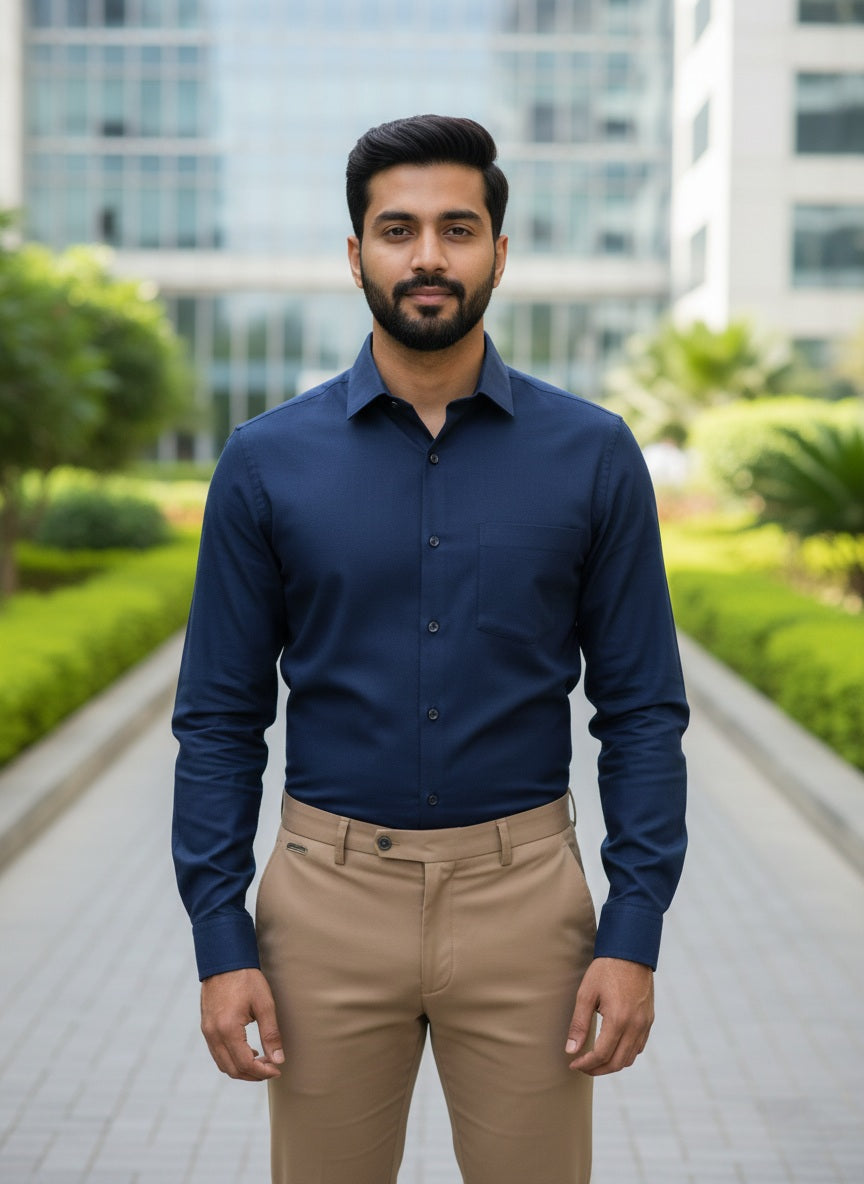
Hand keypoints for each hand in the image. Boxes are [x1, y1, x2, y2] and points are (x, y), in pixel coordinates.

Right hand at [200, 967, 284, 1081]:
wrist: (224, 960)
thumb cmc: (246, 978)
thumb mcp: (264, 1004)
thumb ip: (271, 1034)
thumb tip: (278, 1060)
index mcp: (228, 1029)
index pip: (245, 1064)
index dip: (263, 1072)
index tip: (277, 1070)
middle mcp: (213, 1034)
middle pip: (232, 1069)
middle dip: (253, 1075)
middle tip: (271, 1068)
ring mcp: (207, 1031)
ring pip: (222, 1064)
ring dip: (242, 1069)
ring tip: (261, 1062)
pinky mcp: (206, 1027)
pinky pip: (217, 1053)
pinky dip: (232, 1059)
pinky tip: (247, 1051)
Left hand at [565, 957, 653, 1075]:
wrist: (631, 952)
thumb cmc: (605, 970)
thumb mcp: (586, 994)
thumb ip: (579, 1024)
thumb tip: (571, 1050)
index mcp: (619, 1019)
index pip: (602, 1055)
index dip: (586, 1064)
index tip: (573, 1064)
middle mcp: (635, 1026)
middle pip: (617, 1063)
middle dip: (598, 1069)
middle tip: (581, 1066)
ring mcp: (645, 1024)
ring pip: (630, 1058)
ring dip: (612, 1064)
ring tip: (594, 1060)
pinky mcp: (649, 1019)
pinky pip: (639, 1046)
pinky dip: (625, 1054)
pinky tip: (611, 1048)